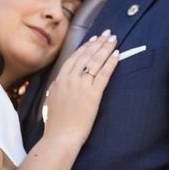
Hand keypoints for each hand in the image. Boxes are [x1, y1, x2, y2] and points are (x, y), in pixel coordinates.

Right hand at [43, 30, 118, 144]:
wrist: (60, 136)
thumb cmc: (56, 123)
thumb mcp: (51, 101)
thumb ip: (56, 89)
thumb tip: (59, 83)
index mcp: (59, 80)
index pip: (74, 57)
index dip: (85, 47)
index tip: (93, 39)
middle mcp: (70, 79)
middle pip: (87, 55)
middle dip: (98, 43)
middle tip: (107, 33)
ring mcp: (81, 85)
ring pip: (95, 61)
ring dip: (106, 48)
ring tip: (114, 39)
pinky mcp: (93, 94)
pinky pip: (104, 74)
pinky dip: (111, 62)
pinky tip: (117, 55)